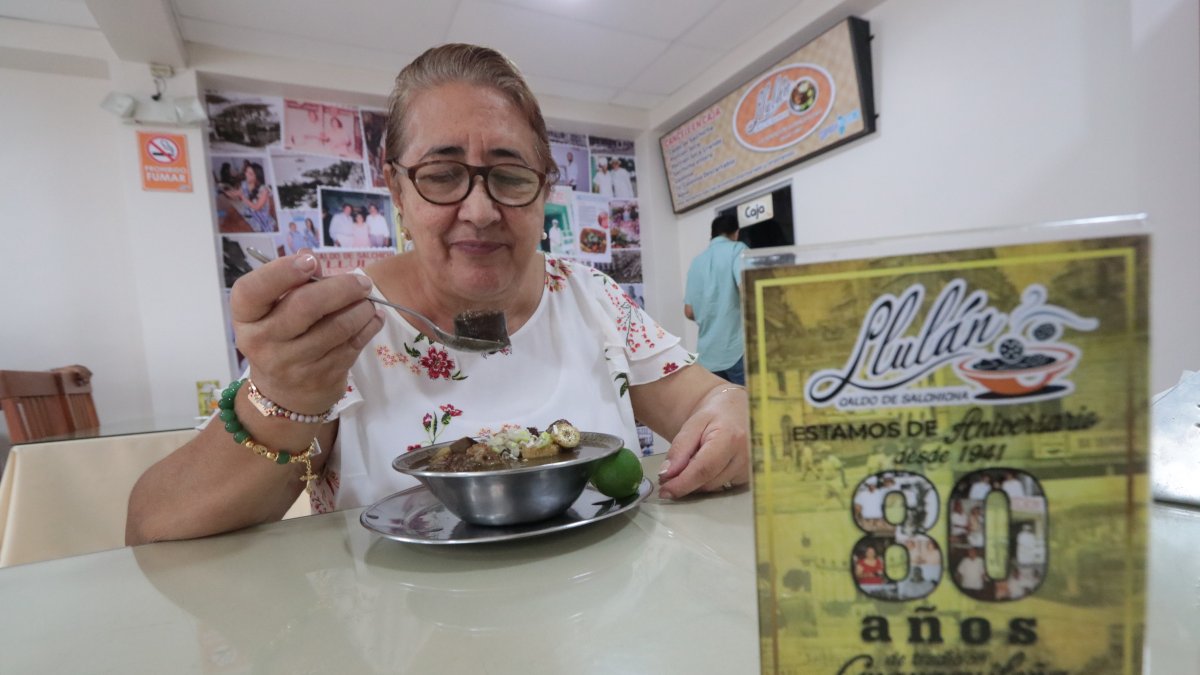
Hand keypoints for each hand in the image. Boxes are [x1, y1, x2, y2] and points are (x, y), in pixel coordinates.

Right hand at [230, 250, 382, 414]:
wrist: (284, 395)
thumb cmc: (280, 337)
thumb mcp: (274, 310)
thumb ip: (292, 283)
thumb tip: (311, 258)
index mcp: (246, 318)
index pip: (253, 290)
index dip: (282, 271)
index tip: (310, 261)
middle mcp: (263, 342)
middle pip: (305, 306)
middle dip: (341, 287)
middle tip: (361, 282)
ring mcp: (293, 363)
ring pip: (337, 327)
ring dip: (361, 308)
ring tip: (367, 300)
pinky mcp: (321, 377)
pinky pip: (353, 345)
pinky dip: (369, 326)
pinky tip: (372, 317)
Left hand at [656, 385, 749, 498]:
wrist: (737, 412)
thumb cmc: (716, 416)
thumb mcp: (693, 424)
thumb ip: (680, 448)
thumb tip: (667, 474)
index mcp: (731, 439)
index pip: (704, 469)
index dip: (682, 483)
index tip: (664, 491)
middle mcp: (746, 457)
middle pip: (707, 482)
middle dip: (686, 481)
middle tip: (673, 469)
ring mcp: (751, 470)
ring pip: (714, 489)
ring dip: (698, 481)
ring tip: (697, 458)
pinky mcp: (750, 479)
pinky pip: (722, 489)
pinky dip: (709, 481)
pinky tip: (708, 467)